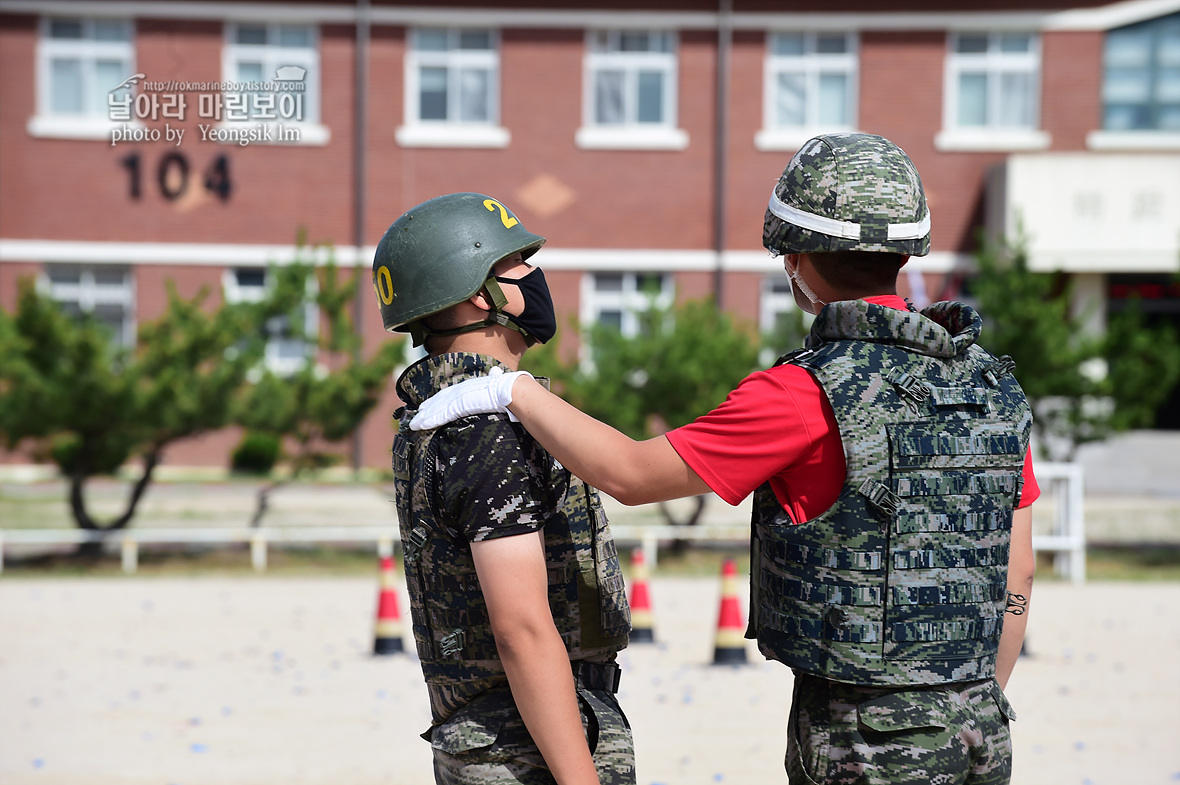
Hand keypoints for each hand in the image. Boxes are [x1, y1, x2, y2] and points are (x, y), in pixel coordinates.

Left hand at [409, 368, 531, 429]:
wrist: (511, 389)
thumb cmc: (509, 386)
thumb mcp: (498, 381)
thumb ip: (494, 378)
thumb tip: (496, 372)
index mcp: (469, 385)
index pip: (449, 394)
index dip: (437, 401)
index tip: (427, 406)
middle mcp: (461, 390)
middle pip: (439, 401)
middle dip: (426, 410)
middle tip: (415, 418)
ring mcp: (459, 398)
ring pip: (437, 409)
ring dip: (424, 418)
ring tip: (414, 425)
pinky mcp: (460, 406)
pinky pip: (442, 415)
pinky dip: (431, 420)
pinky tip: (422, 425)